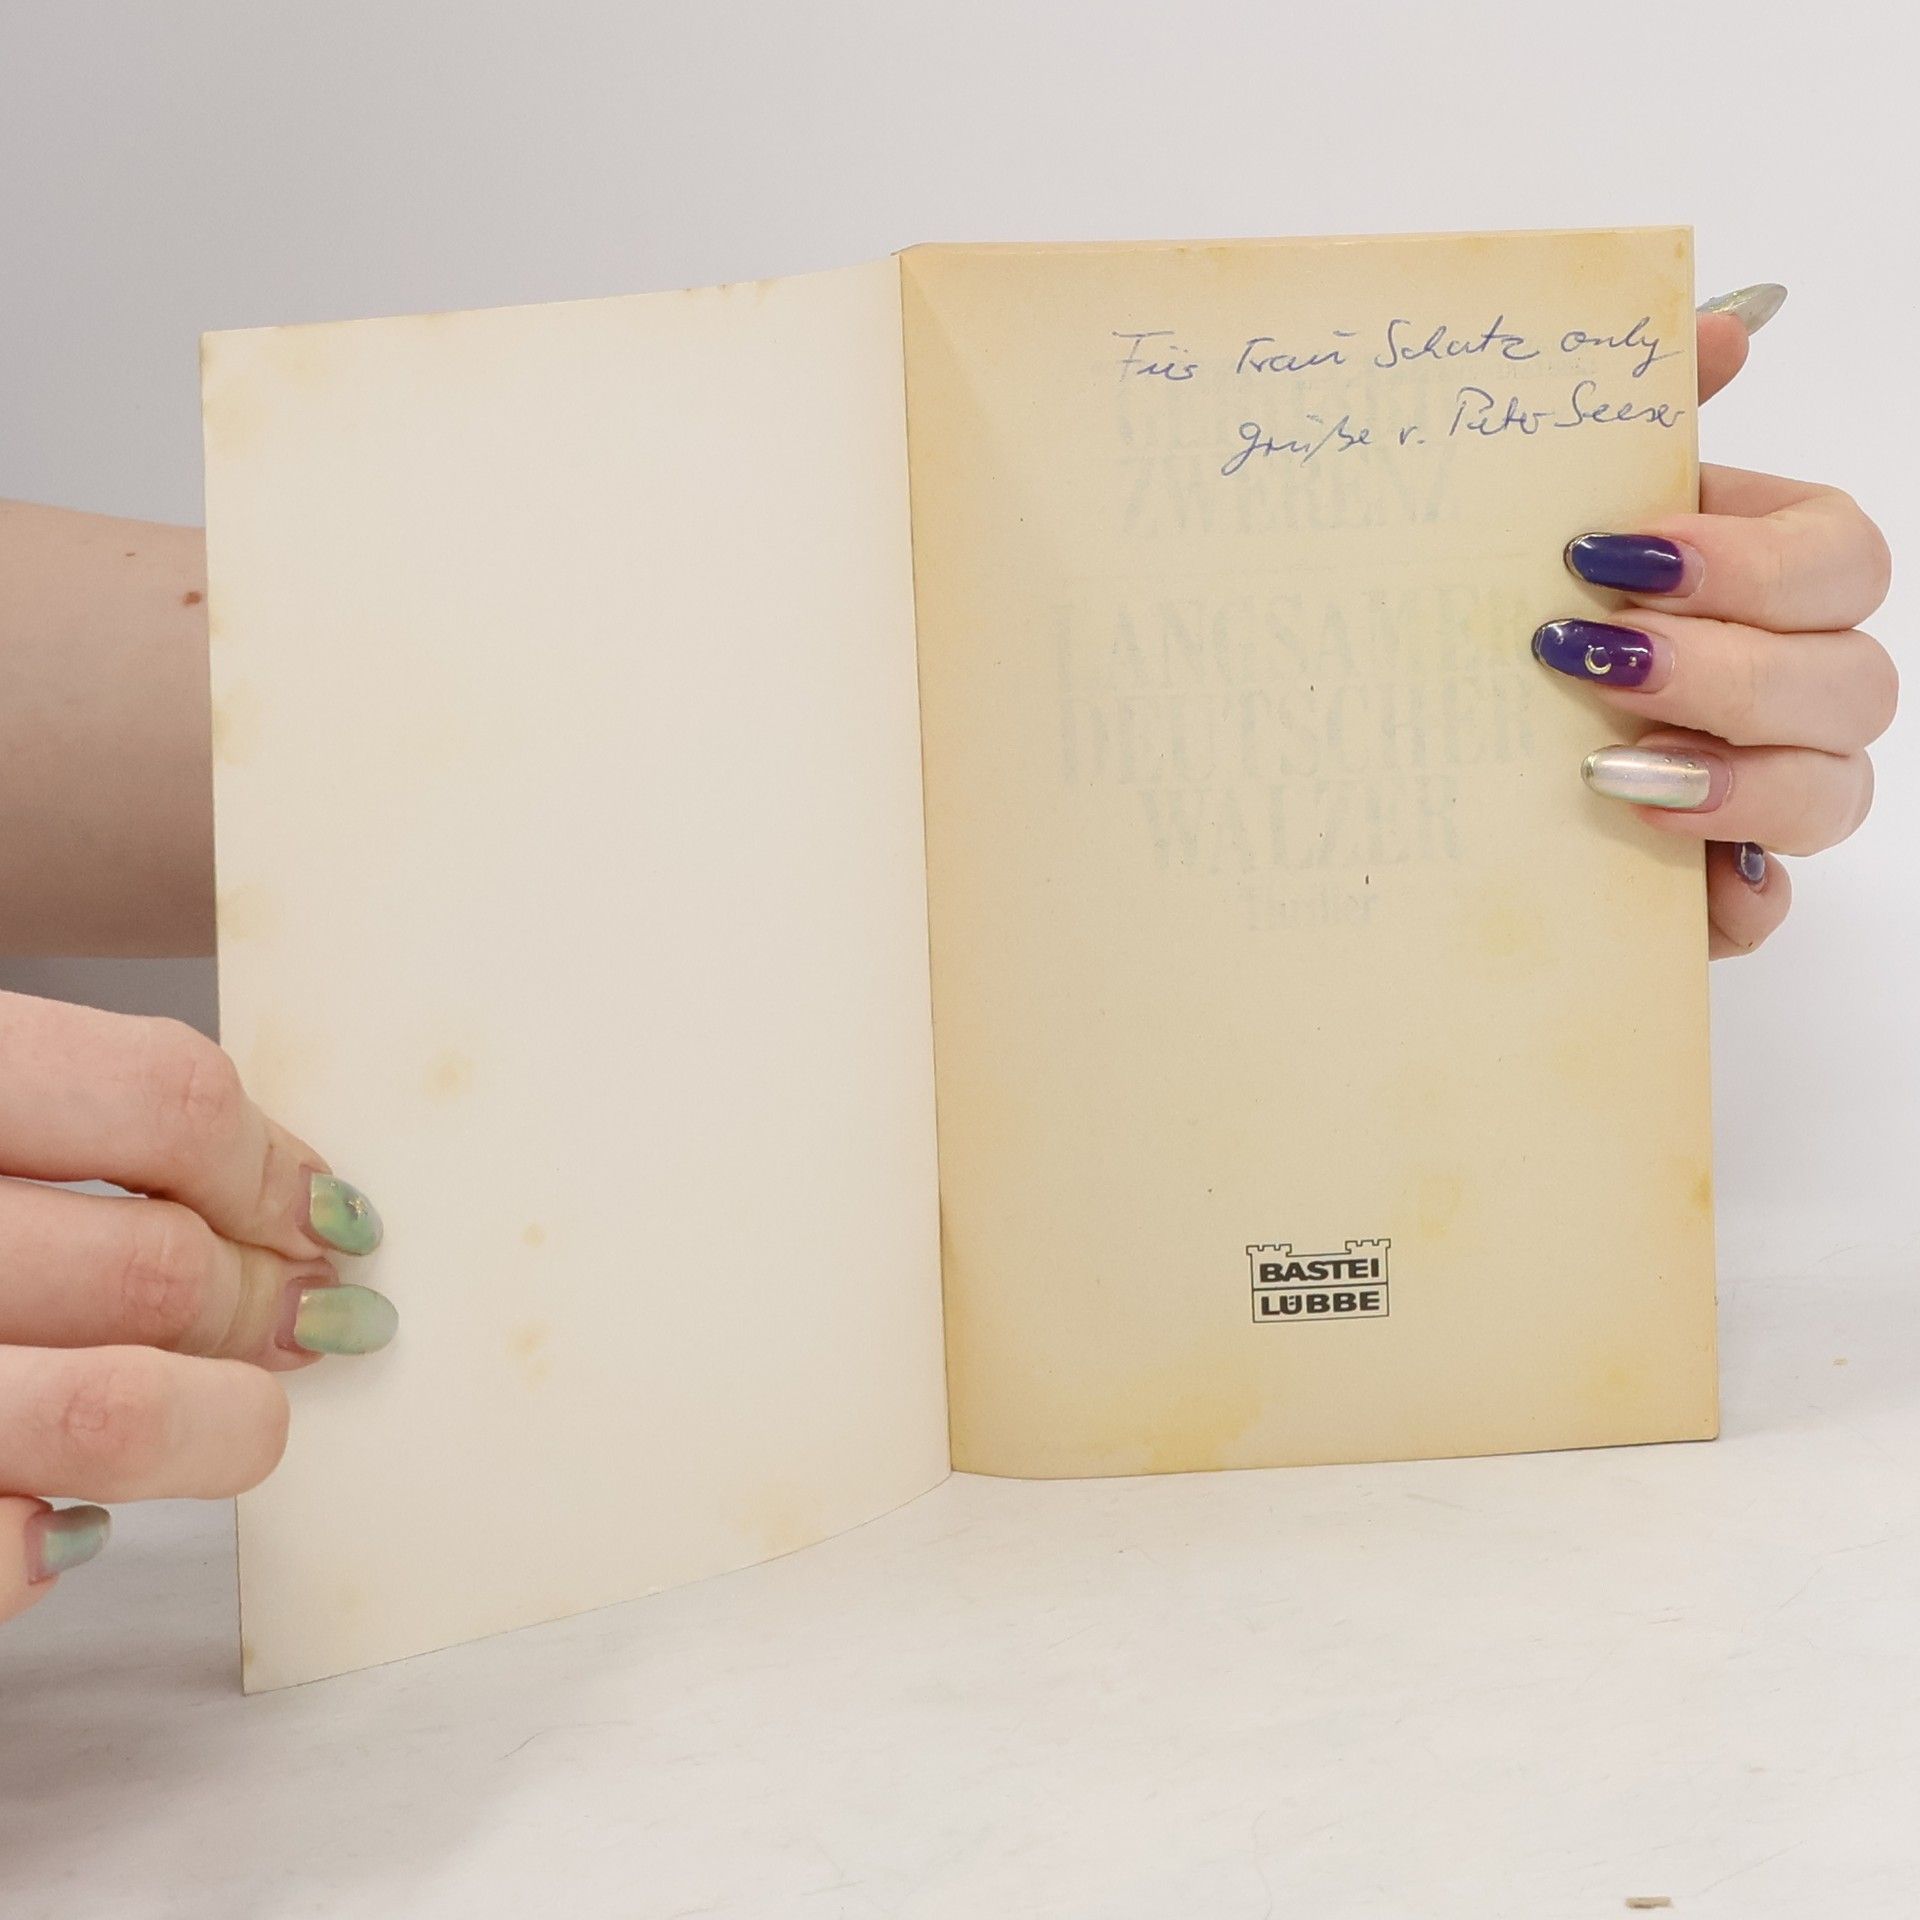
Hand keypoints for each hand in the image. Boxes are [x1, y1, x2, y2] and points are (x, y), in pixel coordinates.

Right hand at [0, 990, 395, 1623]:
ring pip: (113, 1413)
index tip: (330, 1212)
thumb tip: (289, 1203)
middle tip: (312, 1315)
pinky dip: (53, 1539)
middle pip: (157, 1262)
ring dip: (225, 1426)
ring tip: (247, 1417)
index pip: (164, 1099)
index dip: (276, 1164)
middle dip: (265, 1302)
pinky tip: (65, 1508)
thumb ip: (73, 1113)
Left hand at [1532, 287, 1895, 955]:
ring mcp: (1771, 791)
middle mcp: (1797, 682)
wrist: (1427, 752)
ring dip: (1732, 781)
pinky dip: (1727, 895)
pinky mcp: (1723, 886)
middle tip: (1592, 660)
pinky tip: (1669, 879)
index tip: (1606, 554)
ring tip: (1603, 769)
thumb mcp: (1564, 512)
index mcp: (1776, 577)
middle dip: (1726, 670)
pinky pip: (1767, 905)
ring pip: (1835, 793)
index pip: (1839, 559)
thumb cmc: (1528, 610)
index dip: (1745, 562)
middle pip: (1854, 680)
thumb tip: (1730, 322)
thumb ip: (1647, 418)